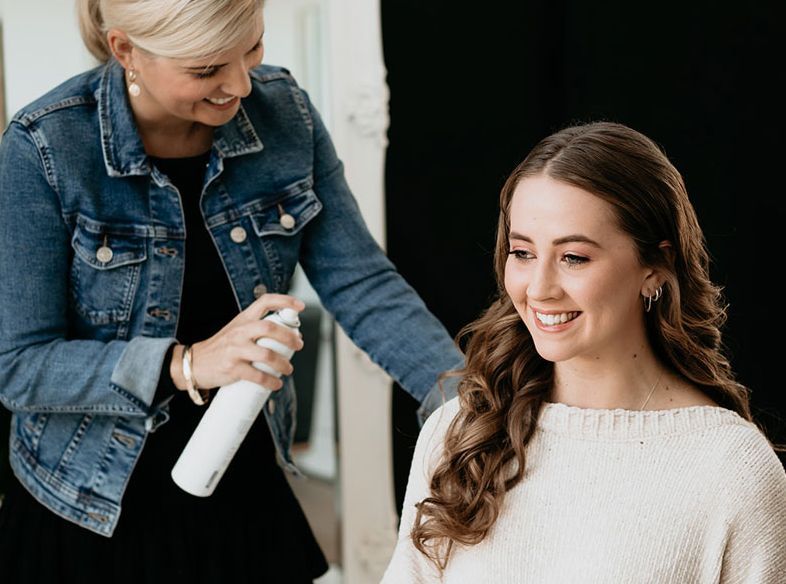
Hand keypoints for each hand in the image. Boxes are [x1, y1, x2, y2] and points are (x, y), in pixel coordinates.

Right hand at [170, 293, 304, 391]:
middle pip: (270, 328)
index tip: (300, 306)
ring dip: (283, 364)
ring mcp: (235, 349)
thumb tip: (289, 337)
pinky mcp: (232, 368)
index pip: (265, 301)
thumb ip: (257, 330)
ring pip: (267, 355)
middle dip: (289, 337)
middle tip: (299, 345)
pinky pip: (257, 376)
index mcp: (243, 319)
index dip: (285, 301)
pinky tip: (275, 384)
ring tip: (288, 369)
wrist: (193, 364)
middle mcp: (240, 331)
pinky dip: (270, 381)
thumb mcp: (237, 331)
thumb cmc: (221, 348)